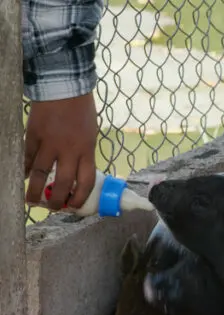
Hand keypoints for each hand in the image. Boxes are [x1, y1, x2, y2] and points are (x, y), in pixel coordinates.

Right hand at [24, 93, 99, 210]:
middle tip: (52, 207)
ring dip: (34, 189)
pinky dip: (23, 168)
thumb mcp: (90, 135)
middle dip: (57, 199)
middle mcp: (68, 149)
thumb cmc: (81, 111)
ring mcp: (49, 143)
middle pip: (62, 182)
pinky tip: (22, 176)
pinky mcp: (32, 135)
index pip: (85, 181)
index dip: (80, 197)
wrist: (64, 86)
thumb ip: (83, 154)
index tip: (74, 205)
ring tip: (30, 200)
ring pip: (39, 173)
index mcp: (87, 150)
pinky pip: (26, 157)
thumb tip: (76, 173)